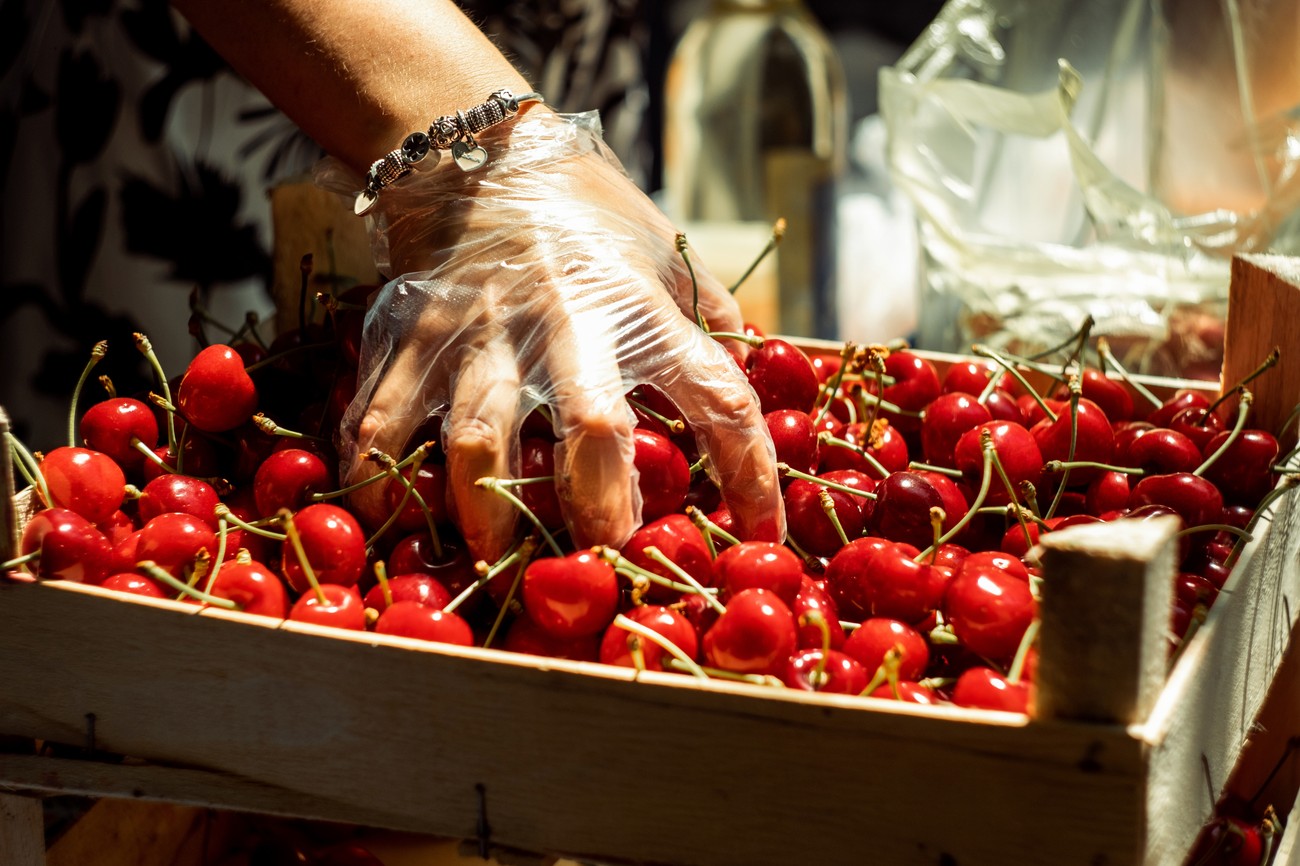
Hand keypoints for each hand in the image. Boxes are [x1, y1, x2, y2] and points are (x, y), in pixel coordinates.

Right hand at [334, 110, 784, 561]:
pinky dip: (376, 469)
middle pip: (593, 427)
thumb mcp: (665, 249)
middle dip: (602, 507)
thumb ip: (709, 311)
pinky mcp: (411, 334)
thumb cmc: (586, 207)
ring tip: (495, 558)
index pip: (717, 395)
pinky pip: (383, 413)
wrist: (479, 145)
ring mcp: (479, 332)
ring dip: (487, 508)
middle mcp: (564, 323)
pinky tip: (381, 511)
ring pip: (479, 435)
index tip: (759, 532)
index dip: (749, 472)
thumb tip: (753, 367)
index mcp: (640, 306)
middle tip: (609, 565)